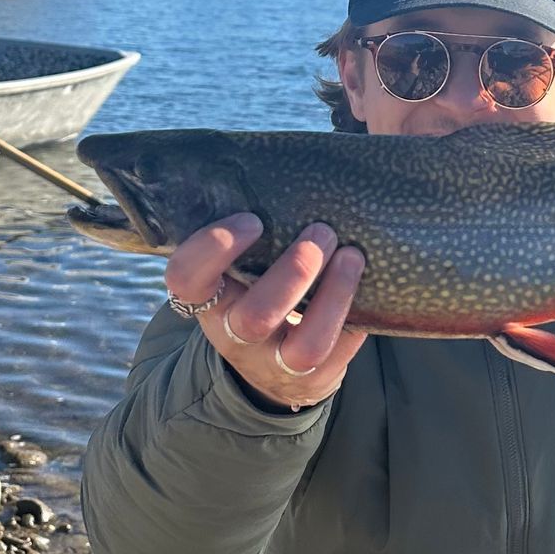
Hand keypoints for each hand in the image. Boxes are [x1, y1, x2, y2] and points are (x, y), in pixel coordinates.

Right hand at [164, 215, 367, 410]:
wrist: (272, 371)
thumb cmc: (258, 296)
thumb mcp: (239, 274)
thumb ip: (252, 241)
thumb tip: (288, 174)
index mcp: (210, 301)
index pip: (186, 279)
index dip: (214, 248)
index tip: (252, 219)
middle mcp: (236, 337)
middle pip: (255, 317)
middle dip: (294, 271)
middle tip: (322, 230)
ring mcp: (277, 365)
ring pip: (306, 344)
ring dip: (334, 295)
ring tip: (352, 255)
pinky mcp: (315, 379)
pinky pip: (341, 351)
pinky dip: (356, 314)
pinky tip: (368, 283)